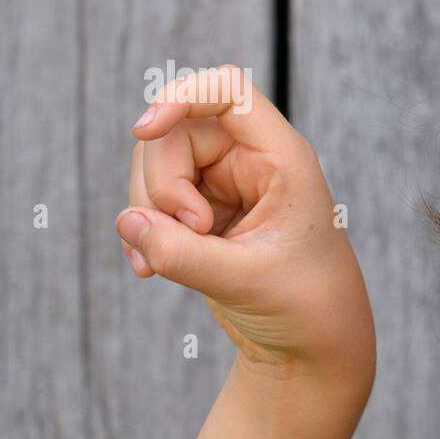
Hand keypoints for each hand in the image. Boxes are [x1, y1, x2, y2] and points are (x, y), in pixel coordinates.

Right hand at [116, 66, 374, 377]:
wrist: (311, 346)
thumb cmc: (304, 307)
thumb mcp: (245, 282)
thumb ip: (184, 254)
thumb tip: (129, 221)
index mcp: (283, 160)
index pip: (230, 92)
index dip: (182, 96)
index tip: (144, 130)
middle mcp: (254, 163)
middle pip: (177, 133)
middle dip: (160, 185)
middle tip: (188, 236)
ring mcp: (226, 186)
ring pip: (157, 166)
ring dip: (146, 210)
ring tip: (159, 264)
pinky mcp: (204, 213)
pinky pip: (154, 201)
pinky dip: (144, 230)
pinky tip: (147, 268)